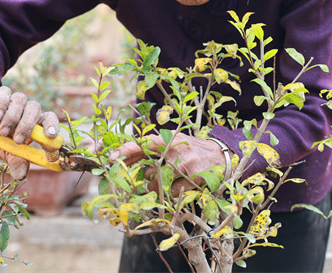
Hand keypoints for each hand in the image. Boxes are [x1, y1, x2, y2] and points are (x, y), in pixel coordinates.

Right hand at [0, 74, 59, 179]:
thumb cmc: (0, 139)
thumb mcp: (8, 153)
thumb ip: (16, 161)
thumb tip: (20, 175)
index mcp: (35, 122)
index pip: (49, 118)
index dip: (52, 125)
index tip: (51, 136)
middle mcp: (27, 109)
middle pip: (35, 108)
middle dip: (28, 125)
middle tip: (18, 140)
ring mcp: (15, 100)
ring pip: (21, 100)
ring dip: (13, 117)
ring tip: (4, 132)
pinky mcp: (1, 94)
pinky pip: (5, 93)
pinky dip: (2, 104)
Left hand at [110, 132, 225, 195]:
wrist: (221, 155)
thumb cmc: (192, 150)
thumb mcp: (173, 143)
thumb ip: (152, 151)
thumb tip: (126, 160)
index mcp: (168, 139)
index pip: (141, 143)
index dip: (124, 150)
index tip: (110, 157)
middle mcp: (175, 150)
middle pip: (149, 173)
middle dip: (147, 179)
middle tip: (151, 177)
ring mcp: (185, 166)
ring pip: (159, 185)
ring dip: (160, 187)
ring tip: (173, 178)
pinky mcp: (193, 179)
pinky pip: (173, 193)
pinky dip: (173, 191)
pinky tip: (183, 183)